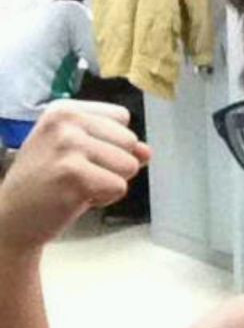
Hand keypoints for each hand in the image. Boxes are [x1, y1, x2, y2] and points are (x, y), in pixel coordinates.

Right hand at [0, 100, 150, 252]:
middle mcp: (66, 122)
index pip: (122, 117)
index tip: (82, 155)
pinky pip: (119, 187)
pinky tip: (77, 198)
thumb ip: (117, 146)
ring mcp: (68, 146)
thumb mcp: (80, 153)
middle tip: (80, 175)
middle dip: (114, 164)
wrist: (12, 218)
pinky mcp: (74, 175)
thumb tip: (147, 152)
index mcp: (65, 109)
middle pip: (130, 140)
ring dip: (111, 182)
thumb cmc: (49, 182)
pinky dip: (105, 198)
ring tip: (79, 185)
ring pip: (130, 164)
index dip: (113, 142)